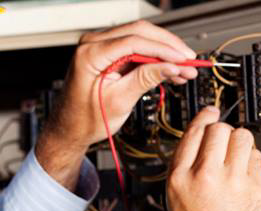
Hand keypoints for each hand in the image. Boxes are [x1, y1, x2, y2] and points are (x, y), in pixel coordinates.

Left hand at [35, 20, 197, 189]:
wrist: (70, 128)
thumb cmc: (85, 119)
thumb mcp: (120, 100)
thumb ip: (146, 79)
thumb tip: (172, 66)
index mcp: (90, 54)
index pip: (134, 41)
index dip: (163, 49)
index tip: (183, 59)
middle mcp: (92, 44)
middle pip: (139, 32)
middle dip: (168, 46)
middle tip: (190, 60)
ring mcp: (99, 46)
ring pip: (140, 38)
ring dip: (164, 52)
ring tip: (185, 69)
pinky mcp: (108, 54)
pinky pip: (135, 48)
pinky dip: (154, 58)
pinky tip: (171, 69)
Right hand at [166, 107, 260, 210]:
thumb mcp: (177, 200)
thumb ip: (187, 169)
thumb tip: (202, 139)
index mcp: (179, 179)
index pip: (193, 132)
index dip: (204, 117)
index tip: (211, 111)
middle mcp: (204, 177)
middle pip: (219, 129)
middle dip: (224, 131)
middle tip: (226, 141)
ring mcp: (232, 182)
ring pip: (242, 137)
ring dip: (242, 142)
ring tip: (238, 157)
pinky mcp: (256, 190)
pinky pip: (258, 159)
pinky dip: (254, 161)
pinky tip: (247, 175)